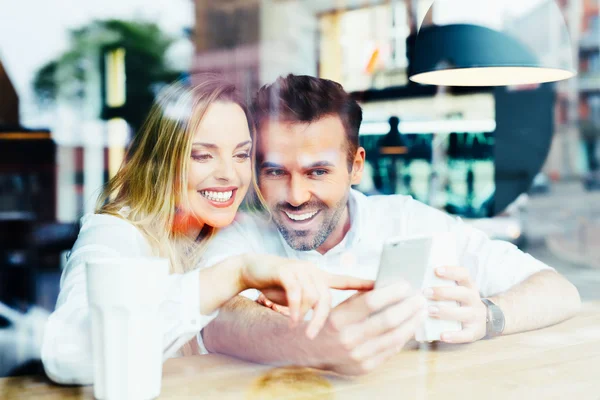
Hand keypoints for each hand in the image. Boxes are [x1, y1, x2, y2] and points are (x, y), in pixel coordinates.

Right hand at [240, 254, 373, 338]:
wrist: (252, 269)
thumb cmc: (278, 285)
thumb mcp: (299, 295)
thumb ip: (314, 303)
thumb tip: (329, 322)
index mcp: (321, 276)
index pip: (348, 280)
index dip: (365, 286)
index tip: (383, 290)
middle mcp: (314, 271)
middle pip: (328, 296)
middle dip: (323, 318)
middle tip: (320, 337)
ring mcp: (300, 269)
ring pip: (312, 296)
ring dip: (306, 316)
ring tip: (301, 330)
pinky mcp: (285, 270)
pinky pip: (295, 292)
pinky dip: (294, 309)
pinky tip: (291, 322)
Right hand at [308, 281, 424, 374]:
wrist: (313, 351)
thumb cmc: (330, 323)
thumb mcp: (339, 306)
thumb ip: (361, 296)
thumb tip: (390, 285)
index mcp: (339, 318)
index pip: (371, 302)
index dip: (391, 292)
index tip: (406, 285)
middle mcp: (347, 338)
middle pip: (387, 320)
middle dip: (408, 307)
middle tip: (420, 298)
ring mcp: (357, 355)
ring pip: (394, 337)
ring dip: (412, 323)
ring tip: (421, 312)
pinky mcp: (365, 367)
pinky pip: (391, 351)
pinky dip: (403, 337)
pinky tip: (410, 327)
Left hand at [424, 266, 486, 342]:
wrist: (483, 319)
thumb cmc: (460, 301)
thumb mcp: (457, 289)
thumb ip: (442, 284)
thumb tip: (415, 281)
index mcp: (469, 286)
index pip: (464, 274)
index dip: (451, 271)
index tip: (436, 270)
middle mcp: (474, 299)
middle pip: (462, 293)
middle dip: (443, 292)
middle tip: (425, 292)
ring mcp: (476, 316)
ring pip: (464, 313)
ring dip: (446, 312)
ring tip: (429, 311)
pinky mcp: (475, 332)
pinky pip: (466, 335)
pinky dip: (454, 336)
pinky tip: (442, 336)